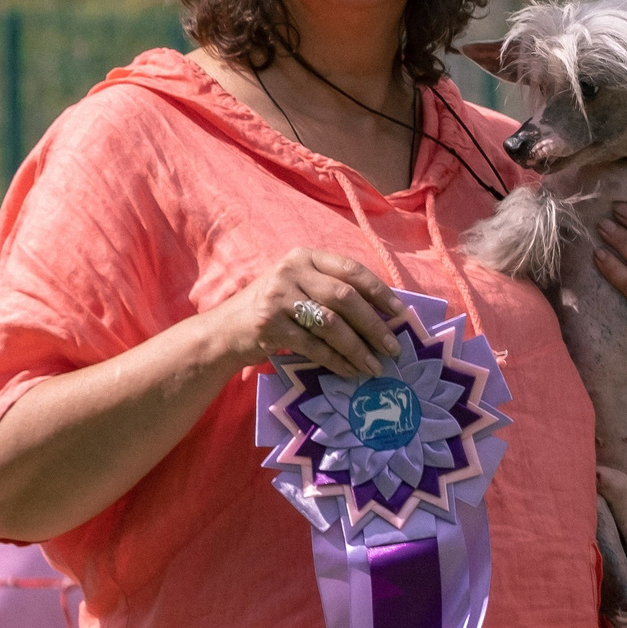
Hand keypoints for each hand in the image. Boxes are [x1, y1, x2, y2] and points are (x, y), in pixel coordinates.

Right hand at [198, 249, 400, 381]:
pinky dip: (336, 361)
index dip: (380, 293)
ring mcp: (278, 296)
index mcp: (305, 256)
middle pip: (345, 298)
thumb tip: (385, 314)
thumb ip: (333, 290)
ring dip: (358, 349)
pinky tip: (350, 371)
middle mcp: (291, 271)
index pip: (351, 270)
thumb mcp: (300, 287)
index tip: (401, 314)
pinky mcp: (269, 324)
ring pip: (331, 324)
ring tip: (375, 367)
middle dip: (374, 326)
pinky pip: (313, 346)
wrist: (225, 330)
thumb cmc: (274, 309)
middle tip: (393, 349)